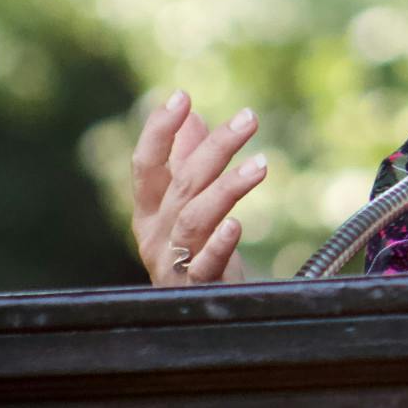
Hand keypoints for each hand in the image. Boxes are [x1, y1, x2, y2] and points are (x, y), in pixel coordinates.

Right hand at [129, 89, 265, 285]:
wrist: (200, 311)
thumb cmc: (194, 250)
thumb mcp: (188, 205)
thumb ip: (186, 162)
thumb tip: (193, 115)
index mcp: (149, 209)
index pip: (146, 164)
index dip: (159, 130)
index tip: (180, 96)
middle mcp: (155, 233)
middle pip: (182, 184)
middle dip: (215, 148)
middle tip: (250, 118)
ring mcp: (172, 261)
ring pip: (195, 219)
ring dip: (227, 188)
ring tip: (261, 164)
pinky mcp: (196, 288)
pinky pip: (206, 265)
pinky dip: (219, 245)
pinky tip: (236, 225)